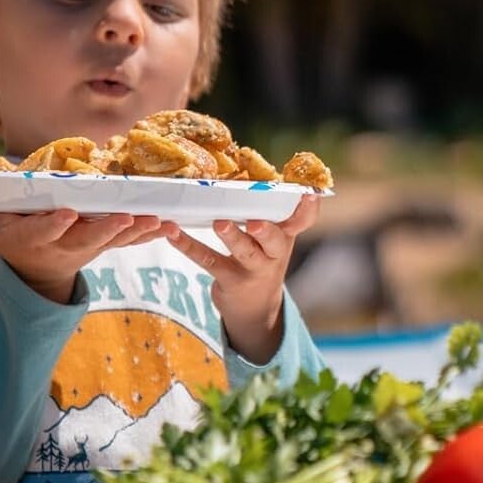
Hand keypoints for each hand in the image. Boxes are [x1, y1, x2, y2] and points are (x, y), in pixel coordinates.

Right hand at [0, 178, 165, 302]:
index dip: (54, 225)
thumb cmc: (7, 236)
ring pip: (116, 241)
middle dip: (106, 230)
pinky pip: (130, 240)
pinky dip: (150, 233)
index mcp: (34, 238)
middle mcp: (64, 245)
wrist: (36, 269)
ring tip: (159, 222)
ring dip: (137, 232)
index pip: (43, 232)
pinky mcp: (106, 244)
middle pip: (87, 239)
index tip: (67, 214)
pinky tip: (172, 225)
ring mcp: (89, 246)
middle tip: (125, 218)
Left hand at [164, 194, 319, 363]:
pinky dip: (188, 245)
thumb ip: (274, 215)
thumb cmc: (263, 260)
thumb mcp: (275, 241)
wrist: (256, 310)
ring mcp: (252, 270)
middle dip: (265, 231)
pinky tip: (173, 233)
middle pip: (273, 241)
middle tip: (255, 221)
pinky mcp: (229, 280)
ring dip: (231, 237)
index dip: (308, 209)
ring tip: (219, 223)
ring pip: (243, 252)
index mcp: (285, 237)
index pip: (302, 222)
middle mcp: (273, 254)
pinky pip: (208, 261)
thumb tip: (259, 173)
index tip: (309, 193)